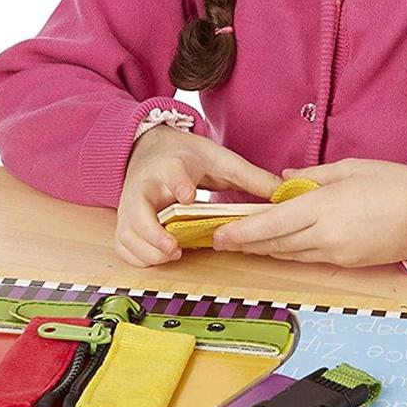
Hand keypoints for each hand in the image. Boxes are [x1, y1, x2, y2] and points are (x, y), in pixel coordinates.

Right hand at [116, 126, 282, 266]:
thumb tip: (283, 193)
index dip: (179, 185)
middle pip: (137, 212)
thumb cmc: (185, 156)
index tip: (189, 195)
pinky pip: (123, 246)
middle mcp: (144, 186)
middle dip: (152, 233)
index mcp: (171, 166)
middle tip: (174, 248)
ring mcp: (130, 207)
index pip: (171, 173)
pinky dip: (138, 257)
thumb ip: (250, 176)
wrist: (148, 149)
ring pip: (128, 234)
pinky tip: (160, 258)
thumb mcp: (219, 158)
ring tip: (174, 254)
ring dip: (147, 251)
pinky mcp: (125, 222)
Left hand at [212, 158, 406, 267]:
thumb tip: (284, 180)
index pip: (271, 223)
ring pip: (290, 254)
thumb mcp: (349, 168)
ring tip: (243, 242)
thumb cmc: (394, 184)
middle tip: (221, 238)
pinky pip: (310, 258)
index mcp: (323, 207)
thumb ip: (311, 176)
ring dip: (265, 249)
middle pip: (275, 244)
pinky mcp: (348, 263)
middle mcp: (325, 236)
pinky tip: (279, 245)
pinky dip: (290, 252)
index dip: (242, 230)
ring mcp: (337, 253)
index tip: (219, 232)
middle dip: (246, 242)